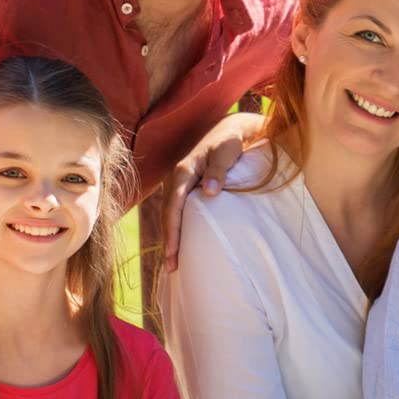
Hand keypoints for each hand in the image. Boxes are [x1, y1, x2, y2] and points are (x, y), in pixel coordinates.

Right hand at [162, 112, 262, 268]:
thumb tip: (209, 192)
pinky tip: (180, 244)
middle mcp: (177, 178)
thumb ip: (218, 171)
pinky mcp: (185, 188)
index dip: (173, 230)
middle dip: (169, 240)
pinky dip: (177, 228)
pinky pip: (177, 211)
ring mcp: (179, 184)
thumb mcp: (226, 152)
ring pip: (171, 214)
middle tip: (172, 267)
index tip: (174, 251)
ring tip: (174, 263)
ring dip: (171, 237)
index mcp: (183, 171)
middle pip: (168, 214)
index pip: (174, 206)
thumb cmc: (230, 142)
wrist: (230, 130)